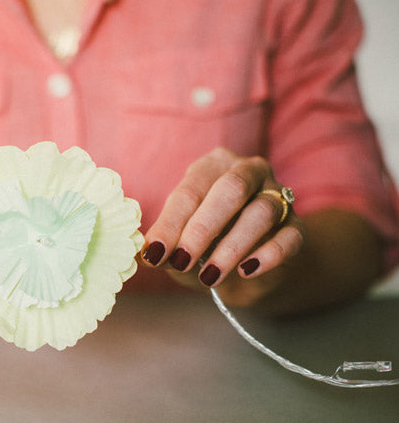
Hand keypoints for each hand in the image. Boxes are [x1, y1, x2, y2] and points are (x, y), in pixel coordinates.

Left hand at [140, 147, 305, 300]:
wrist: (246, 268)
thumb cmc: (204, 245)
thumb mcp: (178, 244)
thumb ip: (165, 245)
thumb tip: (145, 254)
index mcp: (212, 166)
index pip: (190, 191)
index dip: (170, 223)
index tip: (154, 252)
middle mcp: (248, 172)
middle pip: (231, 190)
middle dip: (202, 228)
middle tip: (182, 260)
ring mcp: (278, 196)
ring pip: (262, 212)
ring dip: (232, 246)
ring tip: (210, 275)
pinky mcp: (297, 227)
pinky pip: (289, 236)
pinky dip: (268, 255)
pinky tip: (246, 270)